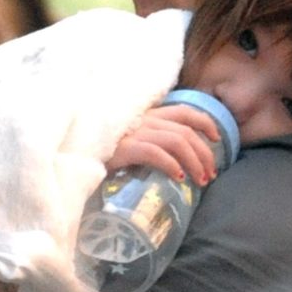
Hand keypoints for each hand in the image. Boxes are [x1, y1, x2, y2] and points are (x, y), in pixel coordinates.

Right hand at [106, 103, 221, 185]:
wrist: (74, 154)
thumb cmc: (103, 151)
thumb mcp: (131, 142)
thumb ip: (151, 144)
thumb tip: (179, 163)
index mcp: (147, 115)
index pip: (183, 111)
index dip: (205, 122)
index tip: (217, 138)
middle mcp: (143, 120)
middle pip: (186, 130)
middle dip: (204, 153)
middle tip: (210, 174)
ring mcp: (133, 132)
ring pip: (177, 141)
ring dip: (194, 161)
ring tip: (200, 180)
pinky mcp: (123, 147)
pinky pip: (155, 152)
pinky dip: (171, 164)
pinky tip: (179, 178)